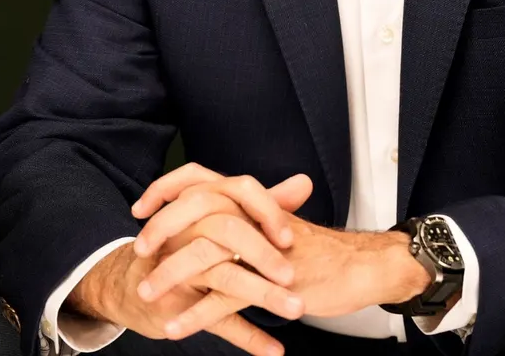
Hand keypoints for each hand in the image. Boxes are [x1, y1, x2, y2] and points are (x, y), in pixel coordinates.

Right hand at [66, 171, 309, 355]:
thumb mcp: (221, 222)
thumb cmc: (182, 249)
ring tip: (297, 310)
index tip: (290, 236)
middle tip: (292, 275)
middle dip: (264, 254)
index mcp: (204, 205)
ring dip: (264, 294)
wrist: (129, 285)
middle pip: (228, 231)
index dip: (267, 209)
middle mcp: (188, 230)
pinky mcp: (177, 306)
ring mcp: (180, 269)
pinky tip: (274, 350)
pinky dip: (249, 337)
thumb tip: (305, 182)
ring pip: (225, 277)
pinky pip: (217, 320)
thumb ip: (264, 203)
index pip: (239, 191)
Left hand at [135, 167, 430, 323]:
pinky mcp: (273, 282)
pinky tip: (177, 326)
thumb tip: (218, 215)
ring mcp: (263, 249)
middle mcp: (256, 217)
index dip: (168, 188)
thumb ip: (251, 220)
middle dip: (161, 231)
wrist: (365, 267)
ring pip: (205, 254)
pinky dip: (197, 313)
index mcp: (254, 202)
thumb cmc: (324, 253)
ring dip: (170, 275)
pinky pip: (226, 297)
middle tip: (139, 251)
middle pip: (197, 209)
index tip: (142, 207)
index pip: (201, 178)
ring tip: (147, 295)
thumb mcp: (281, 229)